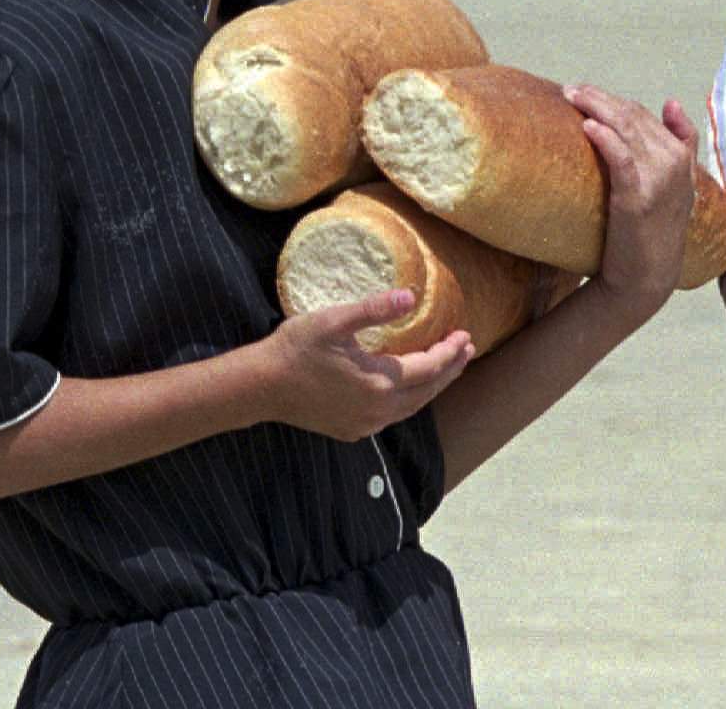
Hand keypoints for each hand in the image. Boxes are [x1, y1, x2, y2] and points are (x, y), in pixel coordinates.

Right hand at [259, 290, 473, 440]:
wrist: (259, 387)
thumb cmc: (295, 349)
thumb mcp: (335, 320)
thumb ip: (374, 309)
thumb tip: (410, 295)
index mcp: (379, 383)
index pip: (429, 367)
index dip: (450, 351)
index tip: (465, 335)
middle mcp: (378, 410)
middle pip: (427, 390)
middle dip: (450, 369)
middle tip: (466, 350)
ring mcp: (365, 424)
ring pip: (412, 406)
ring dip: (432, 386)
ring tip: (446, 367)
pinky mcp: (352, 430)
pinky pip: (392, 415)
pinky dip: (410, 399)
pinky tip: (409, 387)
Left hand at [563, 84, 696, 313]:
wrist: (648, 276)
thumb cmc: (653, 230)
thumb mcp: (677, 185)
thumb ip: (680, 143)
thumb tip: (671, 102)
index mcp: (682, 157)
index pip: (646, 115)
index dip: (615, 100)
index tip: (587, 93)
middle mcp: (675, 163)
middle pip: (633, 117)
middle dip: (600, 98)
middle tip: (571, 90)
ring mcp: (659, 179)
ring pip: (626, 128)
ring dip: (597, 107)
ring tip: (571, 96)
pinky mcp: (637, 197)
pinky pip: (621, 157)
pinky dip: (605, 138)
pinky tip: (588, 127)